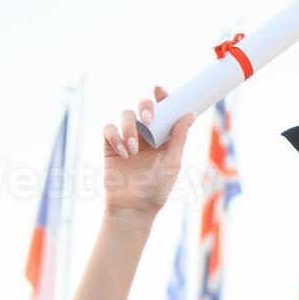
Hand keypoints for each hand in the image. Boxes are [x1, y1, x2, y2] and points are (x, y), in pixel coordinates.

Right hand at [102, 85, 193, 221]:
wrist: (132, 208)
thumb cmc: (156, 190)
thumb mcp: (172, 163)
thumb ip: (179, 138)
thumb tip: (189, 114)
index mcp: (164, 138)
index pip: (164, 111)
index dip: (162, 97)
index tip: (160, 91)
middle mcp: (146, 136)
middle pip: (143, 107)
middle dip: (145, 106)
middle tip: (148, 117)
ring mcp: (127, 139)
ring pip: (125, 115)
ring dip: (129, 127)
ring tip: (132, 149)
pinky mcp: (110, 146)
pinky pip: (109, 129)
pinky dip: (115, 137)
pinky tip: (122, 152)